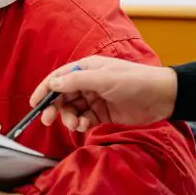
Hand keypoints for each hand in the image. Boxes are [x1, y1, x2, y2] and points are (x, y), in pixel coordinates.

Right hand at [29, 56, 176, 131]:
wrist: (162, 97)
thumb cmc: (135, 81)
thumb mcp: (104, 79)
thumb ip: (77, 80)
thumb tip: (53, 83)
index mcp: (87, 68)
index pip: (59, 77)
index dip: (44, 89)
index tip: (33, 103)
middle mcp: (89, 82)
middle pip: (63, 95)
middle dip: (54, 107)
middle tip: (48, 120)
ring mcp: (96, 98)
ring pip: (72, 109)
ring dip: (69, 117)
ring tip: (75, 124)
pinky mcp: (103, 113)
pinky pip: (84, 119)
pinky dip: (81, 124)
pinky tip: (85, 126)